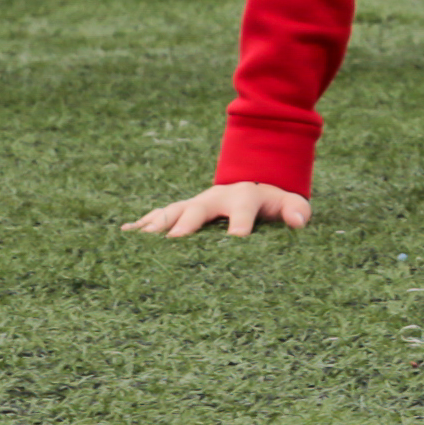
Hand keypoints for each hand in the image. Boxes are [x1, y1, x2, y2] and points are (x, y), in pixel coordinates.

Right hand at [124, 179, 313, 238]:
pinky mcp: (180, 211)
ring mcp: (194, 203)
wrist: (250, 183)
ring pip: (173, 211)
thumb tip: (299, 221)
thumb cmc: (270, 201)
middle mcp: (214, 198)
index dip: (239, 226)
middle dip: (187, 223)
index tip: (234, 241)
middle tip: (175, 239)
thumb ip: (295, 210)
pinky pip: (158, 215)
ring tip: (142, 239)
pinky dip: (141, 224)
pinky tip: (124, 234)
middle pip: (199, 210)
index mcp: (243, 198)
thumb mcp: (287, 201)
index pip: (242, 212)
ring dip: (158, 224)